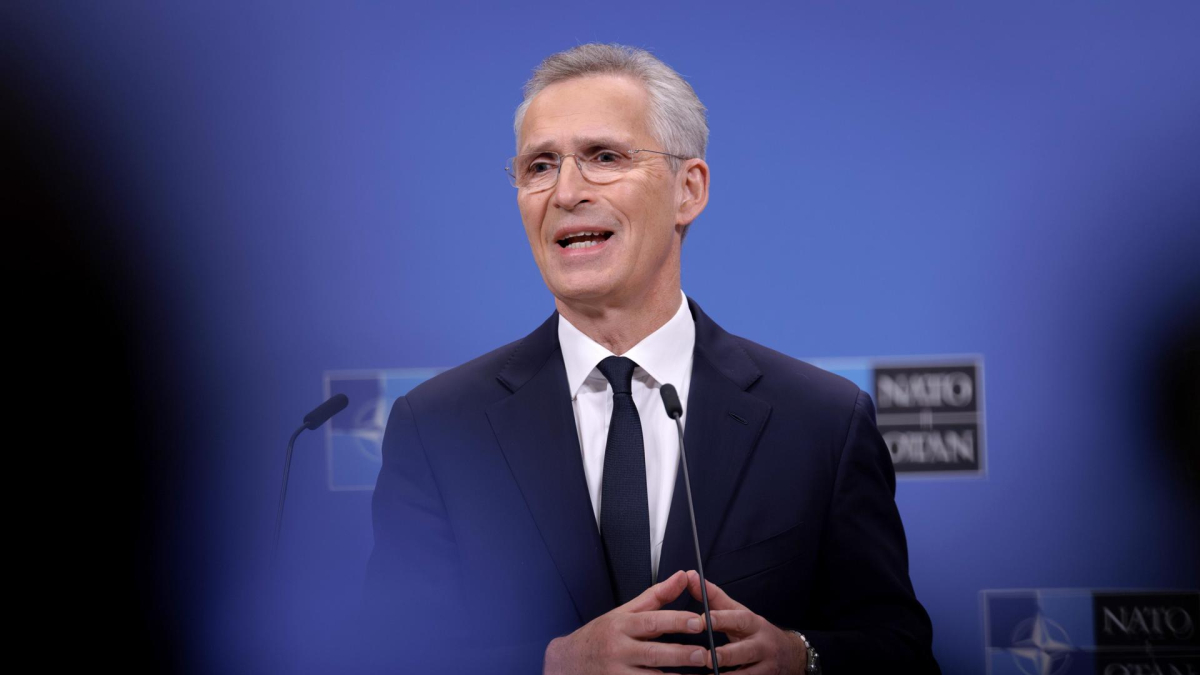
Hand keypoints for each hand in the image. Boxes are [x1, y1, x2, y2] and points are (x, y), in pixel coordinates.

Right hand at [543, 569, 710, 673]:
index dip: (676, 621)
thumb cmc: (600, 636)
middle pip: (652, 653)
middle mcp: (617, 650)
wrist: (566, 662)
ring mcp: (616, 674)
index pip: (651, 622)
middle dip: (680, 654)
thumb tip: (683, 576)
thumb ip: (656, 597)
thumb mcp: (623, 612)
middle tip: (704, 655)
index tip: (698, 622)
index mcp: (621, 625)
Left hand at [686, 570, 807, 673]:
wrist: (789, 655)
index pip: (738, 619)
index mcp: (753, 624)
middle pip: (744, 651)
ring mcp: (765, 667)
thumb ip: (713, 597)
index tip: (702, 620)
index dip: (721, 620)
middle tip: (706, 657)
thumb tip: (689, 575)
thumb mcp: (738, 612)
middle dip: (725, 655)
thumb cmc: (754, 631)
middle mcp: (761, 645)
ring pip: (745, 674)